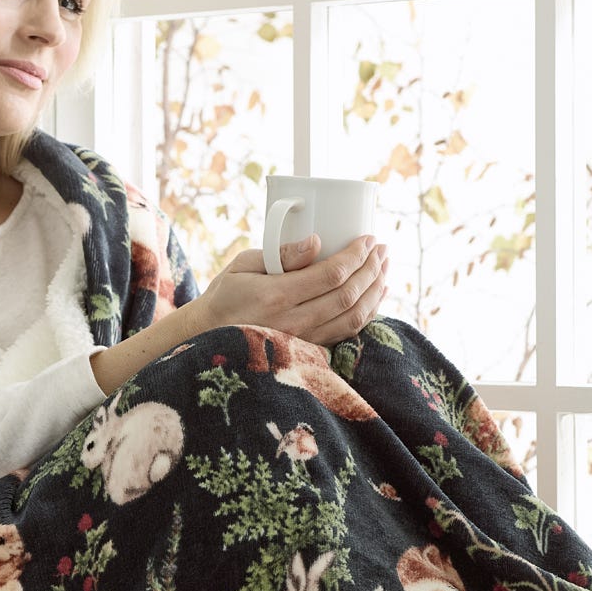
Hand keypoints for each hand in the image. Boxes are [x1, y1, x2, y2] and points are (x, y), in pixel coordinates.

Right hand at [196, 232, 388, 346]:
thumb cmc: (225, 294)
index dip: (356, 255)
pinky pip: (345, 333)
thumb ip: (281, 254)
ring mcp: (301, 341)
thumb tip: (317, 241)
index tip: (369, 239)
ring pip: (352, 318)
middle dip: (372, 269)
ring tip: (384, 269)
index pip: (331, 274)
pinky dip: (367, 313)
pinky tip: (375, 296)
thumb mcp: (243, 265)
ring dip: (375, 292)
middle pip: (347, 296)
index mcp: (275, 296)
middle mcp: (292, 322)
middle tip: (382, 249)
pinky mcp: (306, 351)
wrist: (207, 335)